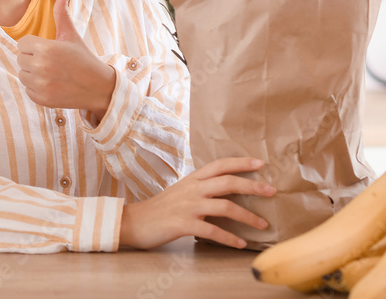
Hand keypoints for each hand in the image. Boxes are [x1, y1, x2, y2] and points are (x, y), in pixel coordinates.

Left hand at [15, 0, 116, 118]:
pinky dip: (36, 88)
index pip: (22, 43)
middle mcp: (40, 67)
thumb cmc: (83, 59)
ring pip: (22, 74)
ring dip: (33, 74)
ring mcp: (40, 85)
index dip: (34, 45)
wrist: (98, 87)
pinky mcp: (40, 99)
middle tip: (51, 62)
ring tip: (52, 73)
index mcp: (46, 49)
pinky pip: (27, 89)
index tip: (47, 49)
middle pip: (20, 59)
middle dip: (32, 58)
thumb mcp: (72, 35)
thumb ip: (62, 14)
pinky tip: (52, 85)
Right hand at [119, 157, 275, 248]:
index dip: (240, 162)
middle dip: (253, 186)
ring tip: (263, 225)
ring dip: (248, 216)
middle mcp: (192, 189)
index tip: (260, 162)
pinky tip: (240, 243)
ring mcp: (188, 206)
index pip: (219, 165)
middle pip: (228, 182)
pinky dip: (229, 238)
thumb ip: (199, 188)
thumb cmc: (159, 209)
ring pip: (225, 207)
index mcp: (191, 179)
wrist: (134, 222)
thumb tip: (223, 189)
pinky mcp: (184, 224)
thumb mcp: (180, 191)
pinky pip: (213, 230)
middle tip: (272, 191)